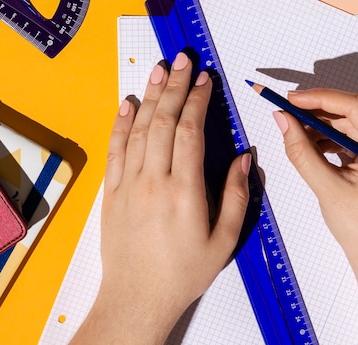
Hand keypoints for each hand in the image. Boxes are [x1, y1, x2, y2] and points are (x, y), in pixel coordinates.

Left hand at [71, 53, 250, 344]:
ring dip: (149, 96)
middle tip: (182, 60)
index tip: (204, 79)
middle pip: (164, 121)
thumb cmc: (182, 273)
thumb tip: (244, 157)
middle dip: (174, 86)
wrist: (137, 298)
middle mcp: (153, 181)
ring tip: (158, 69)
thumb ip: (236, 195)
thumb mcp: (224, 239)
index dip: (197, 99)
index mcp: (184, 191)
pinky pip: (115, 149)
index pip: (190, 131)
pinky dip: (120, 123)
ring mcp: (128, 184)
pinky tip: (126, 103)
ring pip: (138, 129)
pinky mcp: (112, 192)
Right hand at [273, 89, 357, 344]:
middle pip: (357, 110)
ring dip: (323, 122)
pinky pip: (355, 134)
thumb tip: (282, 119)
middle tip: (287, 108)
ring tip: (294, 128)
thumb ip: (301, 152)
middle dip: (320, 108)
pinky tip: (309, 140)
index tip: (292, 98)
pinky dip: (331, 135)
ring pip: (354, 121)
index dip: (321, 99)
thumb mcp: (327, 189)